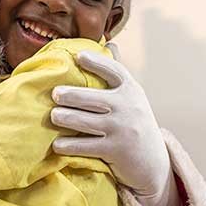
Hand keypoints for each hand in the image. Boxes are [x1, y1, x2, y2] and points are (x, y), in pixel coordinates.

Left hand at [50, 42, 170, 197]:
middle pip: (92, 98)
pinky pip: (85, 146)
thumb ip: (118, 74)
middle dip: (70, 95)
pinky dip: (68, 145)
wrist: (153, 162)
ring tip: (53, 116)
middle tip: (55, 93)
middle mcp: (128, 107)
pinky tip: (57, 144)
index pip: (115, 71)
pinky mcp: (115, 150)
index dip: (97, 62)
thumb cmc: (135, 123)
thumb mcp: (133, 98)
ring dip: (65, 118)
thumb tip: (109, 42)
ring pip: (84, 121)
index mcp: (131, 90)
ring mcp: (121, 129)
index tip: (79, 56)